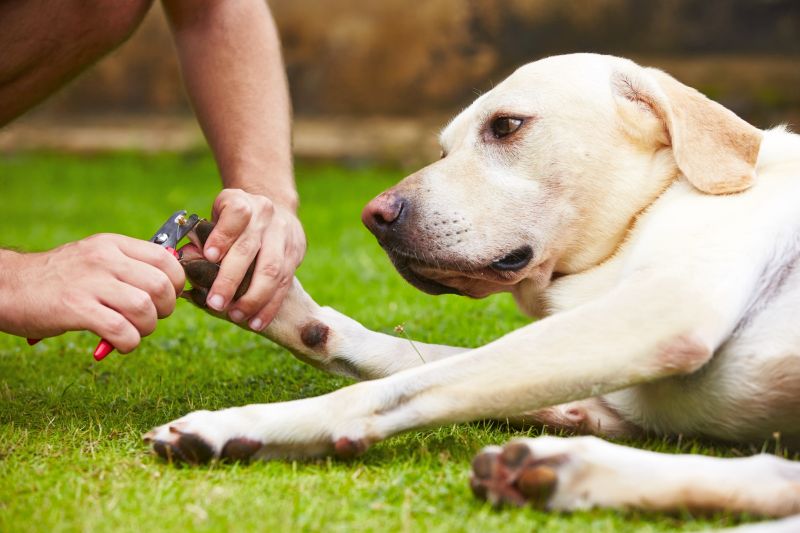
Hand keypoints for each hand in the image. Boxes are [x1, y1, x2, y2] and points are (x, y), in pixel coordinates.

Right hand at [0, 234, 184, 352]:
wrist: (8, 286)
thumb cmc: (60, 278)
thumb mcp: (96, 258)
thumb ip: (130, 266)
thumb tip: (171, 284)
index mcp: (113, 244)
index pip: (166, 258)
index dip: (176, 283)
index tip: (166, 297)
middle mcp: (104, 259)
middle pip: (161, 285)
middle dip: (165, 309)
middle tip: (150, 318)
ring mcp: (89, 282)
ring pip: (144, 308)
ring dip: (147, 328)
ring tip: (133, 332)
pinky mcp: (75, 308)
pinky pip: (121, 329)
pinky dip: (129, 342)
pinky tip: (119, 343)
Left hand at [201, 188, 305, 330]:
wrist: (275, 208)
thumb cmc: (235, 220)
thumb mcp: (217, 216)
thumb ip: (203, 237)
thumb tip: (187, 259)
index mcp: (241, 202)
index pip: (236, 215)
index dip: (223, 235)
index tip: (209, 255)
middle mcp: (265, 216)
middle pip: (250, 248)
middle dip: (231, 279)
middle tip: (215, 303)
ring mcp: (283, 235)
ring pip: (272, 270)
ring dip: (253, 298)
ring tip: (237, 316)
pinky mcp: (295, 253)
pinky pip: (284, 284)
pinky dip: (269, 306)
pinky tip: (256, 321)